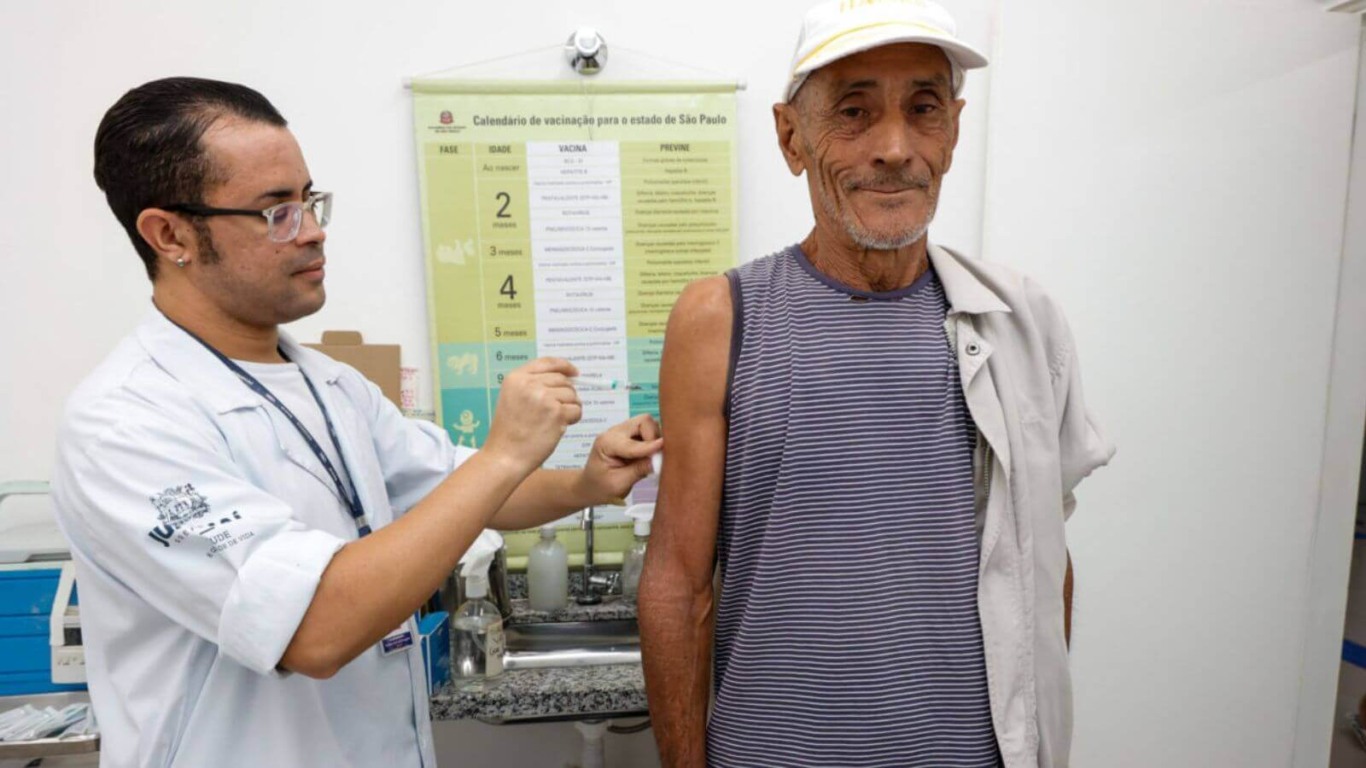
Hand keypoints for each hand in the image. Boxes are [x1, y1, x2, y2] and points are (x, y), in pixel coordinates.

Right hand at [483, 358, 581, 474]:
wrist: (505, 456)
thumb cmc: (509, 433)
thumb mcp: (512, 398)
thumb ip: (531, 385)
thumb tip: (564, 378)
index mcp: (516, 378)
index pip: (547, 362)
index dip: (564, 366)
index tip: (574, 372)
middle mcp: (529, 384)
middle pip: (562, 380)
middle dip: (566, 394)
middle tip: (559, 410)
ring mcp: (544, 397)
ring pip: (572, 395)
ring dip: (570, 407)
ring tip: (556, 421)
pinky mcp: (556, 412)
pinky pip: (576, 409)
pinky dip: (573, 418)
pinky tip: (560, 427)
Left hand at [575, 414, 663, 504]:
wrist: (591, 486)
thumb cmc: (601, 487)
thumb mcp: (619, 484)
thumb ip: (639, 470)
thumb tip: (659, 460)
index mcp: (606, 443)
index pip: (633, 441)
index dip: (650, 446)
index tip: (664, 449)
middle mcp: (614, 432)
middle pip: (643, 421)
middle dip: (654, 436)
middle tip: (657, 456)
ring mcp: (623, 431)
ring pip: (648, 424)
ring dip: (655, 438)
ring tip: (654, 457)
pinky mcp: (630, 435)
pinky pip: (648, 430)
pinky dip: (654, 440)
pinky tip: (651, 455)